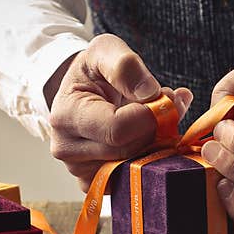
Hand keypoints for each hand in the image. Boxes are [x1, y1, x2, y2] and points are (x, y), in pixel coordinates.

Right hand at [48, 34, 191, 190]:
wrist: (80, 91)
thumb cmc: (93, 71)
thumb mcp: (105, 51)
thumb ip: (126, 66)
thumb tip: (150, 93)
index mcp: (66, 116)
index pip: (118, 129)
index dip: (149, 116)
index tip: (164, 98)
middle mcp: (67, 150)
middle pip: (130, 151)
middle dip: (156, 128)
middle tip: (167, 106)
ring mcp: (80, 171)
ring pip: (135, 168)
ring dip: (156, 144)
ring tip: (155, 119)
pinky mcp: (95, 183)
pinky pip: (132, 180)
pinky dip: (148, 160)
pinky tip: (147, 138)